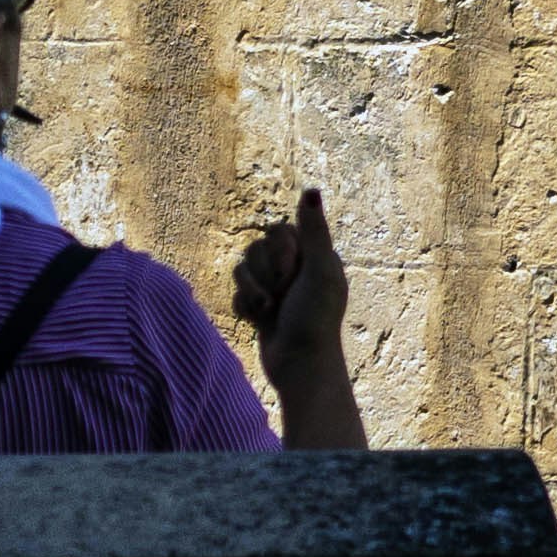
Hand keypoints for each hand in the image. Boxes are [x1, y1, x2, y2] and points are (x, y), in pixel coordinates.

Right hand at [232, 184, 347, 376]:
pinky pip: (237, 293)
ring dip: (253, 292)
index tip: (292, 273)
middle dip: (265, 274)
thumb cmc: (315, 319)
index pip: (279, 230)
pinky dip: (246, 308)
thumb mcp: (319, 271)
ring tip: (269, 311)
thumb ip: (314, 230)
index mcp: (314, 254)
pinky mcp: (260, 307)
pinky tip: (259, 322)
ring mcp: (276, 287)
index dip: (280, 251)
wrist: (299, 368)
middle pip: (257, 248)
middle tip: (283, 296)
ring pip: (243, 269)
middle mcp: (295, 267)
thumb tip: (312, 188)